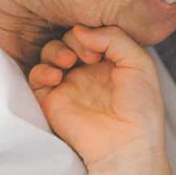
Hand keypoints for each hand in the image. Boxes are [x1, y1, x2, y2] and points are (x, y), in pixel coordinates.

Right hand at [28, 26, 165, 167]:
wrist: (126, 143)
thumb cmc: (140, 107)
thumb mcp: (140, 63)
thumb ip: (114, 37)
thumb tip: (79, 31)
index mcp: (111, 61)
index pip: (92, 33)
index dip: (91, 31)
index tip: (99, 46)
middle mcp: (88, 71)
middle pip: (69, 39)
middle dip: (74, 40)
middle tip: (87, 56)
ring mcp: (69, 85)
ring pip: (50, 53)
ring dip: (56, 50)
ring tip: (68, 62)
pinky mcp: (51, 101)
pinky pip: (36, 77)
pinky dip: (41, 70)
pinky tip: (56, 76)